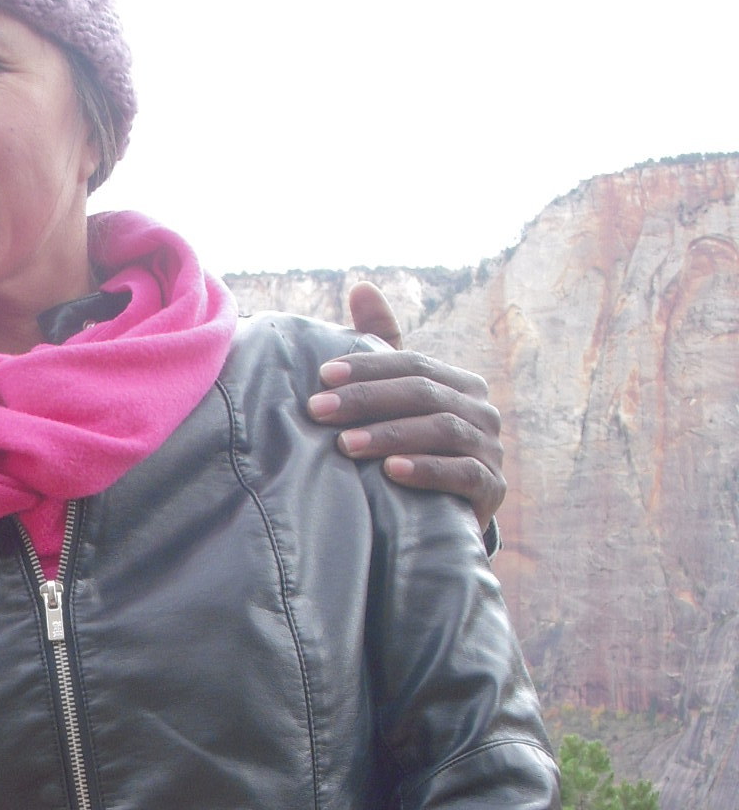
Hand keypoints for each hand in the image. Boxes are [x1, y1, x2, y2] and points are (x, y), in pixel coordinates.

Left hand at [304, 282, 505, 529]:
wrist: (438, 522)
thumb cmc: (409, 451)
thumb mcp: (395, 401)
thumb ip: (382, 346)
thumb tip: (361, 286)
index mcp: (458, 383)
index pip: (412, 365)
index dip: (367, 369)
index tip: (321, 376)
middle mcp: (480, 410)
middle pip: (423, 394)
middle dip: (367, 401)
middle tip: (319, 411)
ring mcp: (490, 449)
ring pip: (441, 431)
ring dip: (390, 435)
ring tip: (345, 445)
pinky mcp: (491, 489)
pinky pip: (461, 474)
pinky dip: (426, 470)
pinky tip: (392, 472)